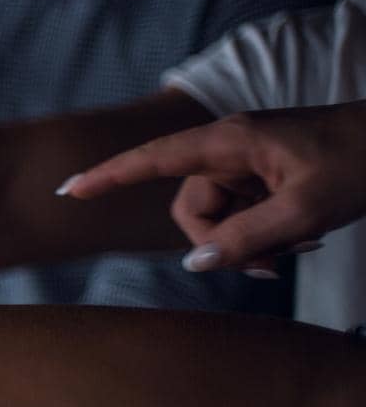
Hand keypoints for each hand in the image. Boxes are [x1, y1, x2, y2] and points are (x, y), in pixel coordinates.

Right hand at [59, 102, 365, 274]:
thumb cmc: (364, 162)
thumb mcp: (306, 209)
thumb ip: (247, 238)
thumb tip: (196, 265)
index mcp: (230, 141)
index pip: (153, 159)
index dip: (109, 176)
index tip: (69, 190)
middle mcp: (231, 148)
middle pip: (191, 207)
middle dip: (221, 242)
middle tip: (273, 262)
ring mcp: (249, 163)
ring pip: (219, 217)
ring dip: (251, 242)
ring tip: (301, 246)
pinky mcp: (267, 176)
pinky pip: (244, 214)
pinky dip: (266, 234)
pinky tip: (304, 238)